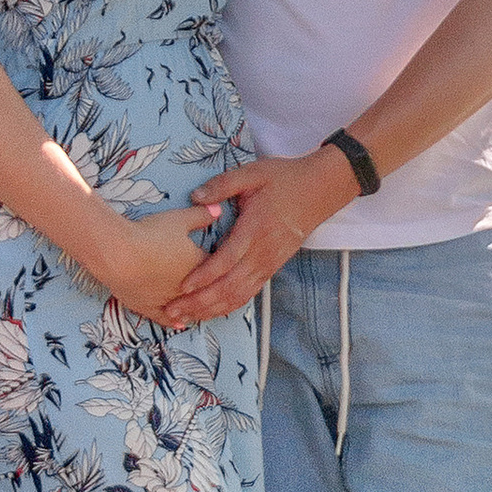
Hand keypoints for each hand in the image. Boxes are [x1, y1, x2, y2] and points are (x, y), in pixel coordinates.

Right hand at [95, 204, 216, 320]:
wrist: (119, 255)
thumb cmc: (150, 235)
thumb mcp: (178, 219)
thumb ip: (200, 215)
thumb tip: (219, 209)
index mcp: (199, 265)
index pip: (219, 269)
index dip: (223, 267)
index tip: (227, 266)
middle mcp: (188, 288)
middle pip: (206, 293)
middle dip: (214, 293)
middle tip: (222, 294)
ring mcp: (168, 300)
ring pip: (189, 309)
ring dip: (197, 311)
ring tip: (203, 311)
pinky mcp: (149, 308)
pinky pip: (165, 318)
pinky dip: (175, 321)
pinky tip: (180, 324)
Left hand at [164, 148, 361, 322]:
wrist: (319, 190)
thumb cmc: (284, 179)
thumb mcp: (252, 173)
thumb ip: (222, 185)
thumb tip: (194, 196)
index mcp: (255, 229)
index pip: (227, 259)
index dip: (205, 275)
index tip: (183, 285)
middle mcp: (262, 253)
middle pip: (229, 286)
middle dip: (200, 302)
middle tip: (172, 311)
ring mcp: (268, 264)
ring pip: (238, 296)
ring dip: (211, 310)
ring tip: (185, 318)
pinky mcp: (271, 268)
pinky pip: (248, 293)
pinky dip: (228, 307)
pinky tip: (211, 312)